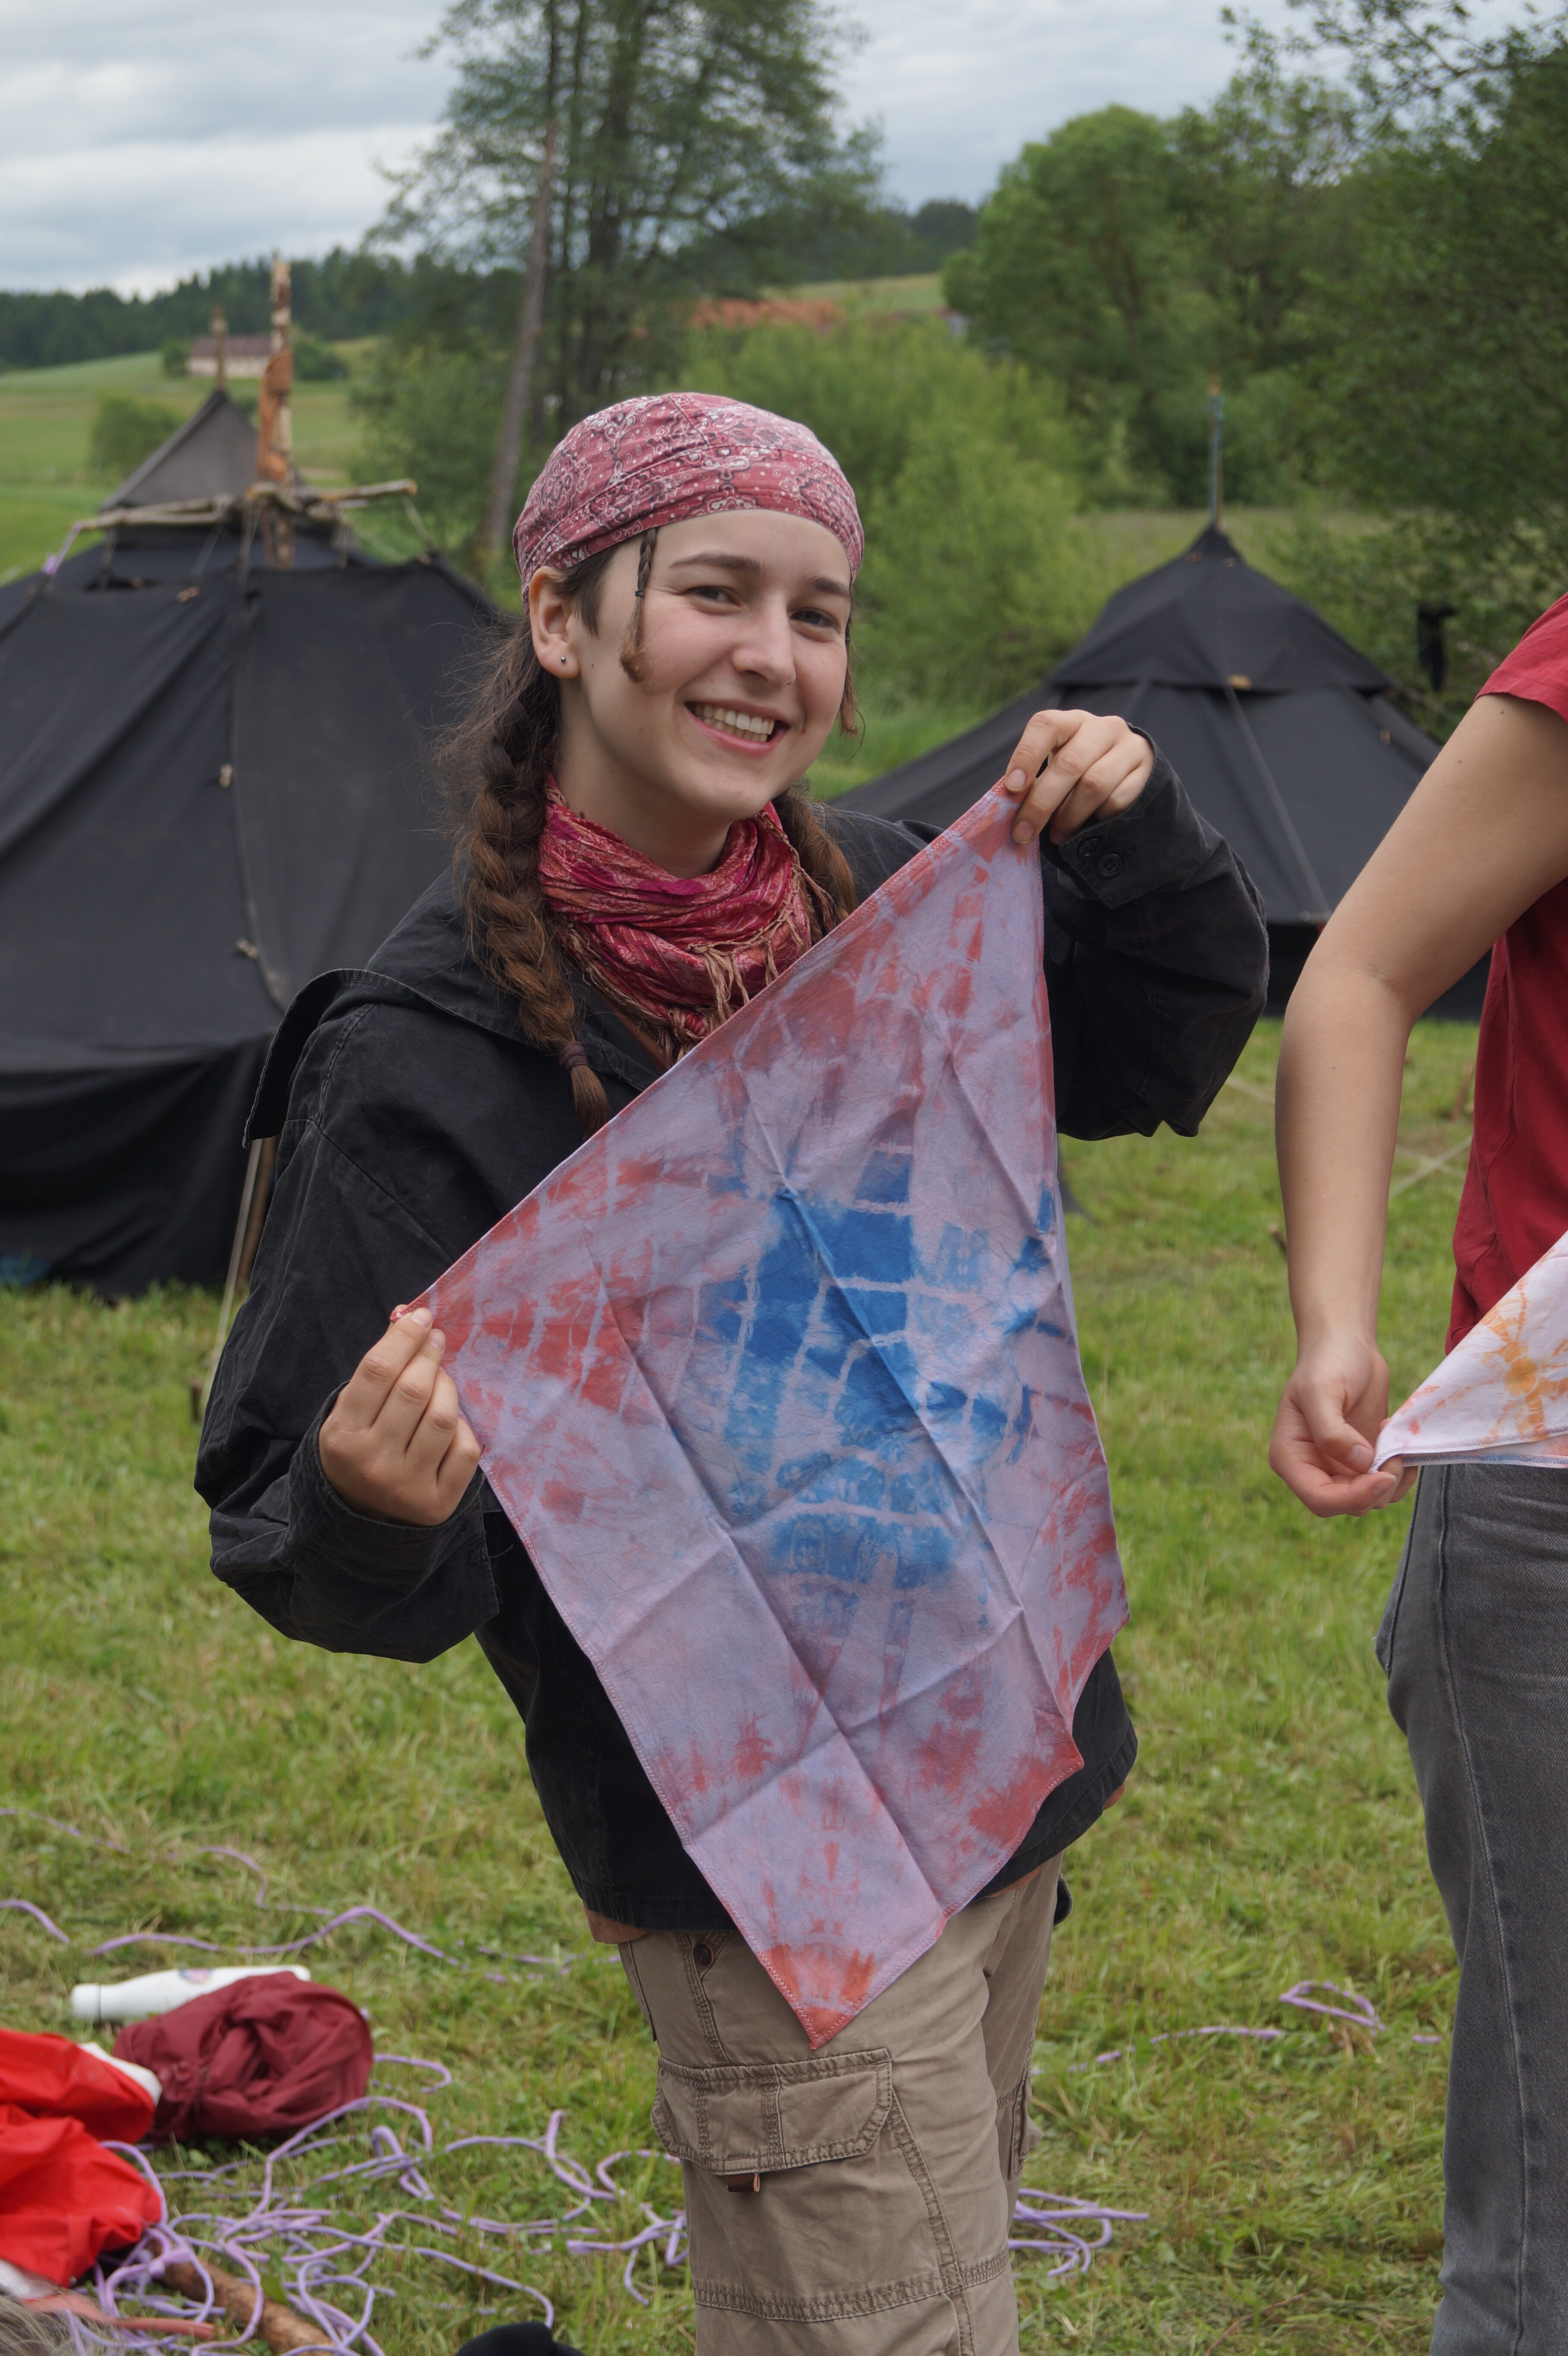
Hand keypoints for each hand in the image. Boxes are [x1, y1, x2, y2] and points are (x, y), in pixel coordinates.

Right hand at [318, 1307, 481, 1526]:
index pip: (378, 1371)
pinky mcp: (438, 1504)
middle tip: (436, 1341)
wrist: (361, 1517)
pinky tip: (450, 1421)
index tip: (422, 1317)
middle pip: (414, 1390)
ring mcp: (406, 1486)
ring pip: (443, 1417)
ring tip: (441, 1379)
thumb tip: (409, 1318)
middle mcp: (372, 1462)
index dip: (405, 1337)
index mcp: (342, 1435)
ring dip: (447, 1387)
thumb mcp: (350, 1412)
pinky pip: (465, 1449)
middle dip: (430, 1355)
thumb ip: (376, 1371)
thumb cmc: (359, 1449)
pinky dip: (463, 1427)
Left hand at [997, 709, 1154, 847]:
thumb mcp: (1057, 765)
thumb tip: (1007, 807)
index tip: (1012, 788)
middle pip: (1069, 764)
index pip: (1047, 726)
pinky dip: (1097, 819)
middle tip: (1023, 832)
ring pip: (1094, 785)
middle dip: (1041, 803)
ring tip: (1056, 835)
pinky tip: (1088, 826)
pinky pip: (1118, 801)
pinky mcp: (1147, 770)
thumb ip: (1036, 779)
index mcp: (1072, 721)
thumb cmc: (1081, 771)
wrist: (1132, 770)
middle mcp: (1103, 727)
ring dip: (1069, 816)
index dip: (1026, 755)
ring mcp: (1129, 747)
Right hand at [1269, 1326, 1414, 1516]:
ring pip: (1370, 1500)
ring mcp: (1339, 1467)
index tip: (1383, 1475)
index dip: (1352, 1497)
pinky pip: (1385, 1485)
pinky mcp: (1363, 1461)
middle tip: (1395, 1453)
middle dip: (1376, 1487)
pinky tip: (1401, 1446)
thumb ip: (1333, 1432)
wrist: (1347, 1344)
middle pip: (1347, 1504)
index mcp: (1291, 1457)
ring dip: (1392, 1480)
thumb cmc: (1327, 1361)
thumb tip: (1360, 1464)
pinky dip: (1400, 1473)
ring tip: (1397, 1444)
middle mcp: (1312, 1468)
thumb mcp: (1322, 1390)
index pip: (1319, 1498)